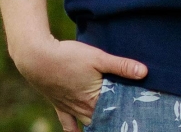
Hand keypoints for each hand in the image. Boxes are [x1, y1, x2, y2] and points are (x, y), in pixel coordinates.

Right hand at [13, 37, 147, 131]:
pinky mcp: (58, 105)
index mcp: (94, 98)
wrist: (36, 59)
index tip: (139, 115)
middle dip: (115, 118)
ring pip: (88, 121)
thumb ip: (121, 66)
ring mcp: (70, 108)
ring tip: (112, 124)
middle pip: (103, 117)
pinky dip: (74, 130)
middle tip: (128, 120)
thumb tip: (144, 72)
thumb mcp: (99, 58)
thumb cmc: (68, 57)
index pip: (116, 110)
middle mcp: (82, 107)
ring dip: (100, 122)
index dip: (127, 111)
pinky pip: (68, 123)